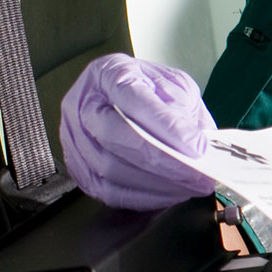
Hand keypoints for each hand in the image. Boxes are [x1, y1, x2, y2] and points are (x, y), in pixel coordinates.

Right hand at [58, 54, 219, 210]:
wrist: (117, 97)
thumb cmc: (145, 89)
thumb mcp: (172, 84)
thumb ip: (183, 109)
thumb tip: (197, 143)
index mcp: (109, 73)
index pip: (135, 101)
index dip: (168, 128)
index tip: (197, 148)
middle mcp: (84, 104)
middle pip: (115, 136)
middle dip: (162, 161)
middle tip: (197, 175)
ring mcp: (74, 137)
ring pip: (110, 169)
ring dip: (155, 184)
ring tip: (189, 186)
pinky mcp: (78, 167)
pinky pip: (108, 191)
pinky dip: (143, 197)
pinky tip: (167, 193)